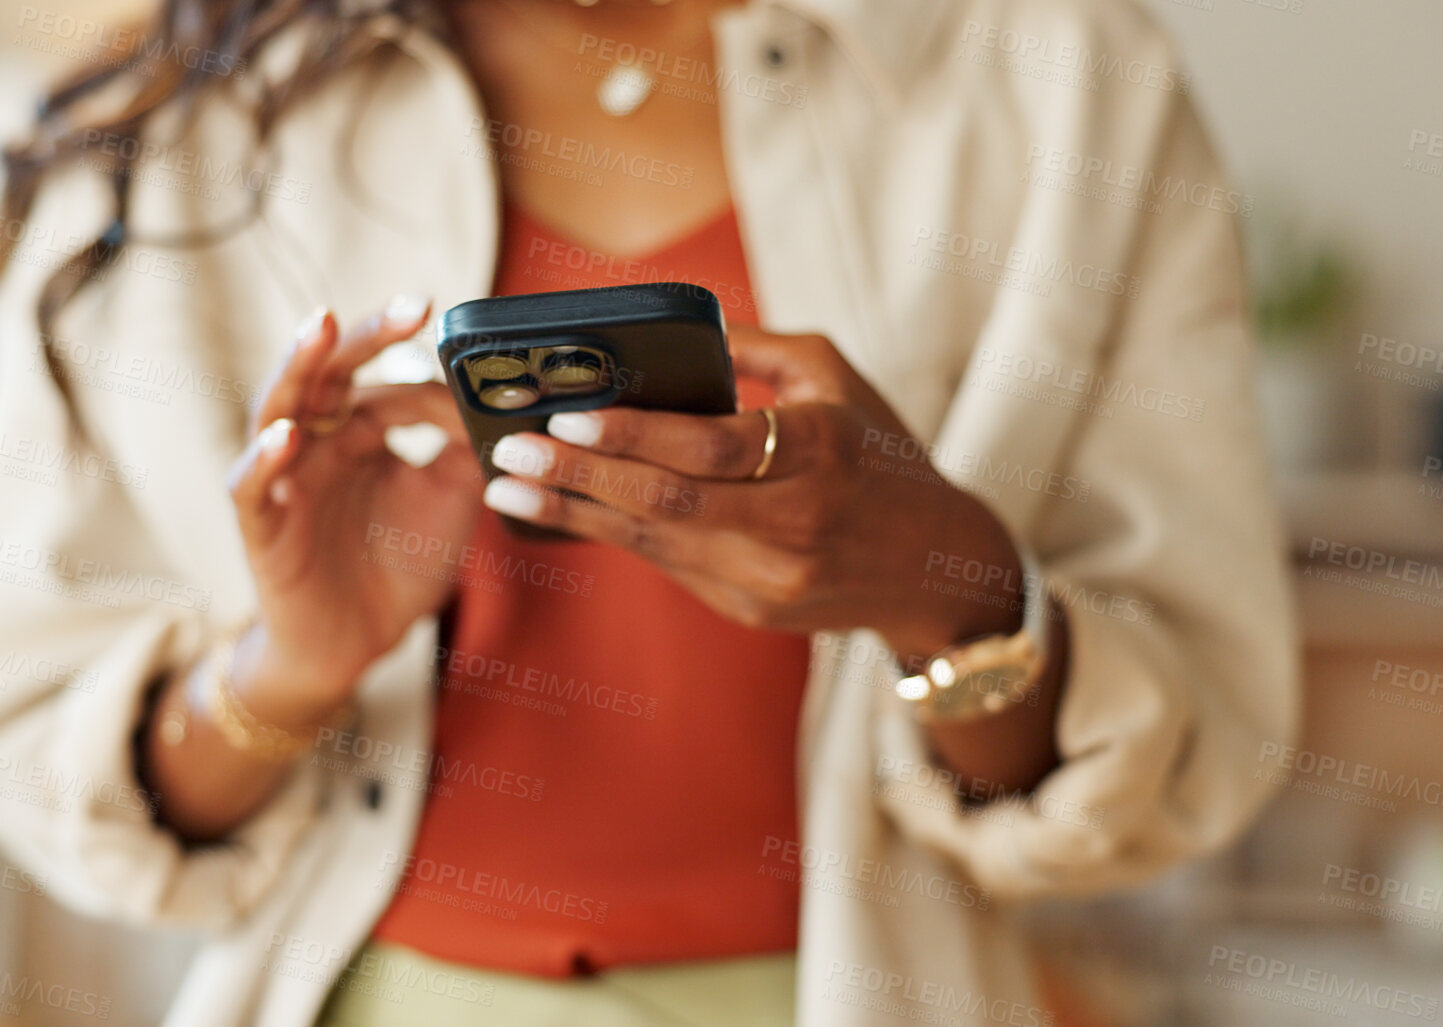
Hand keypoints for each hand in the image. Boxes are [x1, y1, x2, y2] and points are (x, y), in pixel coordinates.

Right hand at [226, 297, 480, 710]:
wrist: (358, 643)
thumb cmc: (397, 566)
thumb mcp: (450, 498)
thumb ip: (466, 444)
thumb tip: (495, 393)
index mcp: (358, 431)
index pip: (382, 377)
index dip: (414, 355)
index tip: (448, 325)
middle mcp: (316, 442)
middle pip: (329, 372)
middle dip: (364, 336)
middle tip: (410, 306)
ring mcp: (282, 478)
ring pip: (276, 407)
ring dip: (297, 366)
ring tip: (321, 327)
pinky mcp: (259, 523)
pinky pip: (250, 484)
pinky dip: (264, 457)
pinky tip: (286, 435)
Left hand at [479, 326, 1025, 656]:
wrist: (933, 566)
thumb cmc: (881, 454)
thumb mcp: (838, 380)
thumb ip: (761, 348)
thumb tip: (676, 325)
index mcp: (822, 453)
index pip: (713, 447)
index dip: (636, 435)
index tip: (570, 416)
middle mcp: (795, 523)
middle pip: (669, 503)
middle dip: (580, 478)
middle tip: (514, 453)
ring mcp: (770, 577)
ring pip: (655, 543)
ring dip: (573, 515)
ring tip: (509, 489)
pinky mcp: (749, 608)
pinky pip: (668, 565)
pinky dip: (612, 534)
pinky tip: (562, 511)